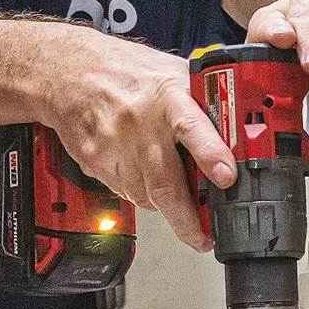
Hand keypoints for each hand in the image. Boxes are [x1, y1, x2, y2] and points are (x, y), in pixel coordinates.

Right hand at [43, 27, 232, 251]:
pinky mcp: (95, 161)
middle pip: (166, 182)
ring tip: (175, 197)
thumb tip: (238, 127)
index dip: (211, 154)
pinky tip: (142, 173)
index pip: (192, 127)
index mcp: (167, 96)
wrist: (69, 72)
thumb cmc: (125, 71)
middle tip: (203, 237)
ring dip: (165, 204)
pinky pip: (126, 192)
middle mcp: (141, 122)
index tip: (227, 177)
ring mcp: (114, 145)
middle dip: (188, 218)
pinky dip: (141, 193)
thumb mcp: (172, 73)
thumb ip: (203, 101)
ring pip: (147, 196)